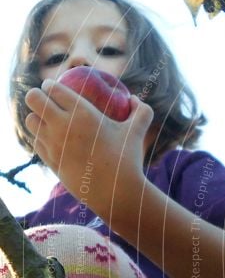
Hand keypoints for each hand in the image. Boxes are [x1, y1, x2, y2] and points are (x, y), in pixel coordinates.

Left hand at [24, 79, 152, 220]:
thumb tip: (134, 98)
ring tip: (45, 119)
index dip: (49, 85)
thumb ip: (141, 112)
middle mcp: (62, 126)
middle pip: (33, 99)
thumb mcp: (137, 133)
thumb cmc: (127, 160)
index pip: (53, 89)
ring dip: (36, 117)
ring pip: (30, 120)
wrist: (115, 192)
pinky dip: (40, 137)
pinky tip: (49, 138)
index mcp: (82, 114)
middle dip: (36, 96)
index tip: (53, 87)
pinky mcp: (49, 159)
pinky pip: (35, 141)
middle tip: (44, 99)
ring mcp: (52, 143)